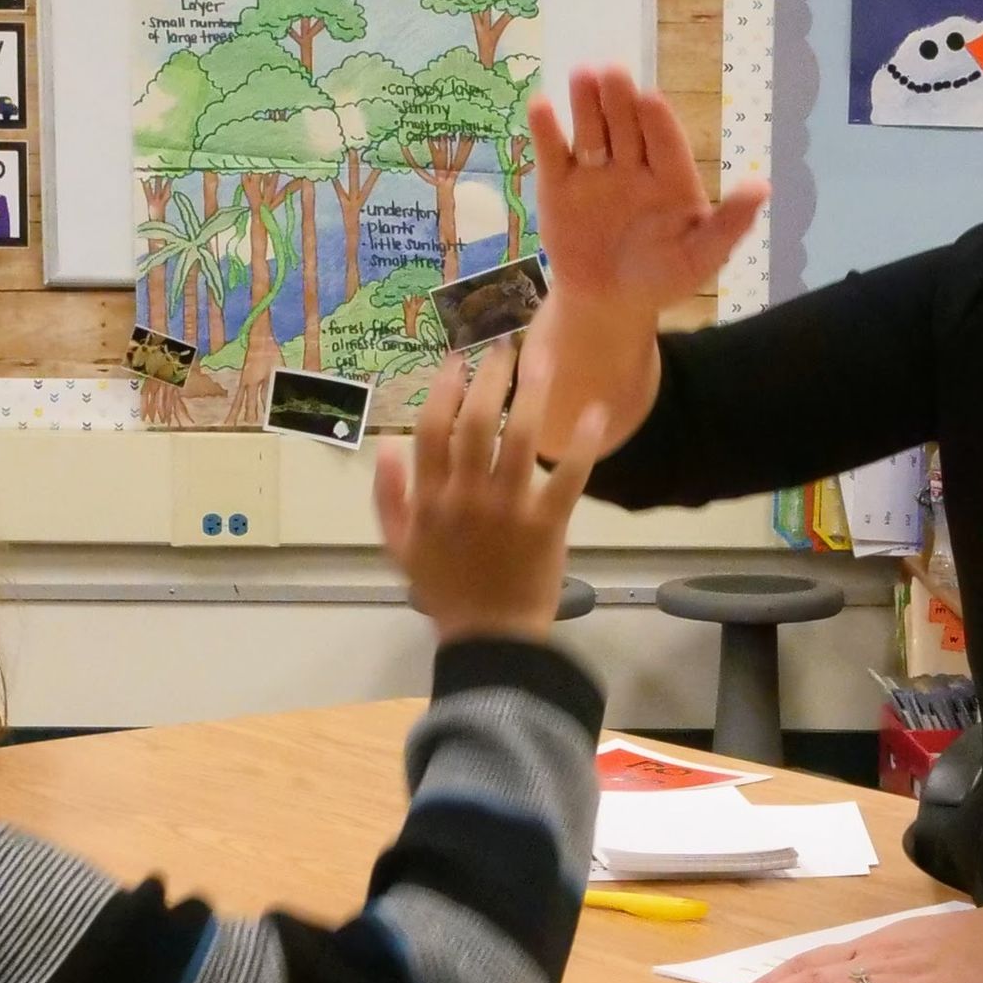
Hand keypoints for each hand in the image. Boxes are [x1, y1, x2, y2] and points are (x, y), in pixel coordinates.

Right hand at [375, 340, 609, 643]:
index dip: (445, 388)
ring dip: (532, 392)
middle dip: (491, 376)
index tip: (458, 358)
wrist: (490, 640)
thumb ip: (388, 498)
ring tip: (543, 355)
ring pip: (519, 439)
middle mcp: (465, 498)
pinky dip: (583, 444)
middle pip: (477, 422)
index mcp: (429, 500)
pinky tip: (596, 410)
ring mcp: (507, 510)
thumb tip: (386, 448)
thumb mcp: (399, 548)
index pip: (431, 430)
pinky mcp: (547, 526)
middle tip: (507, 342)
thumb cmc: (445, 590)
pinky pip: (566, 479)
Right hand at [531, 67, 765, 317]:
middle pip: (626, 126)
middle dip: (620, 100)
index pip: (665, 143)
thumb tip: (763, 185)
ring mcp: (594, 171)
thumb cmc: (662, 278)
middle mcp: (633, 165)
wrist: (608, 304)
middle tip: (613, 71)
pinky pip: (552, 153)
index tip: (650, 99)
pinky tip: (541, 106)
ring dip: (586, 104)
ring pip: (591, 131)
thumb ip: (730, 223)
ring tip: (582, 75)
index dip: (657, 122)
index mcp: (671, 176)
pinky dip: (546, 130)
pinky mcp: (558, 184)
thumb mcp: (702, 257)